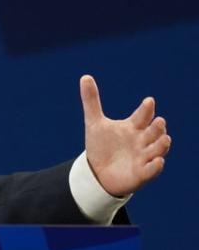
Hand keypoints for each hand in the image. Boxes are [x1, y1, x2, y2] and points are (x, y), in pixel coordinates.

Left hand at [80, 75, 169, 196]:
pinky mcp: (142, 173)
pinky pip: (153, 169)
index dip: (146, 109)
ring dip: (162, 144)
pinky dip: (156, 166)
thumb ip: (92, 101)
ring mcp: (144, 156)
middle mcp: (142, 140)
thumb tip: (85, 76)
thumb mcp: (94, 123)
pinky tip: (157, 161)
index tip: (148, 101)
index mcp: (134, 127)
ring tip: (164, 138)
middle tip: (158, 122)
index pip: (143, 115)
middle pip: (155, 131)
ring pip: (159, 148)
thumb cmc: (101, 145)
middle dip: (158, 127)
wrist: (97, 172)